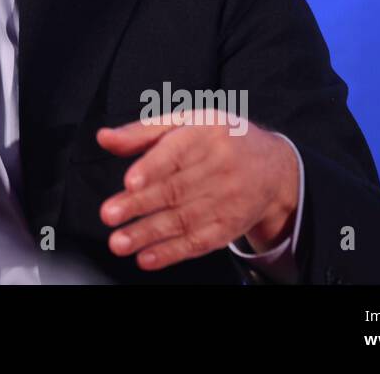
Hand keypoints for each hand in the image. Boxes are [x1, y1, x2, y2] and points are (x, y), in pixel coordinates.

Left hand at [95, 111, 298, 270]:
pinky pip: (199, 242)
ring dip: (148, 234)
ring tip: (119, 241)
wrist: (275, 168)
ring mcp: (227, 200)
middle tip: (109, 214)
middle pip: (175, 189)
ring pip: (183, 219)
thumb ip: (142, 131)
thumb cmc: (219, 139)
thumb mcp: (186, 122)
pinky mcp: (229, 227)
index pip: (177, 151)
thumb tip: (104, 138)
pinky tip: (147, 257)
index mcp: (206, 133)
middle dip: (139, 205)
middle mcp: (220, 167)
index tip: (130, 182)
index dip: (152, 168)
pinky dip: (171, 252)